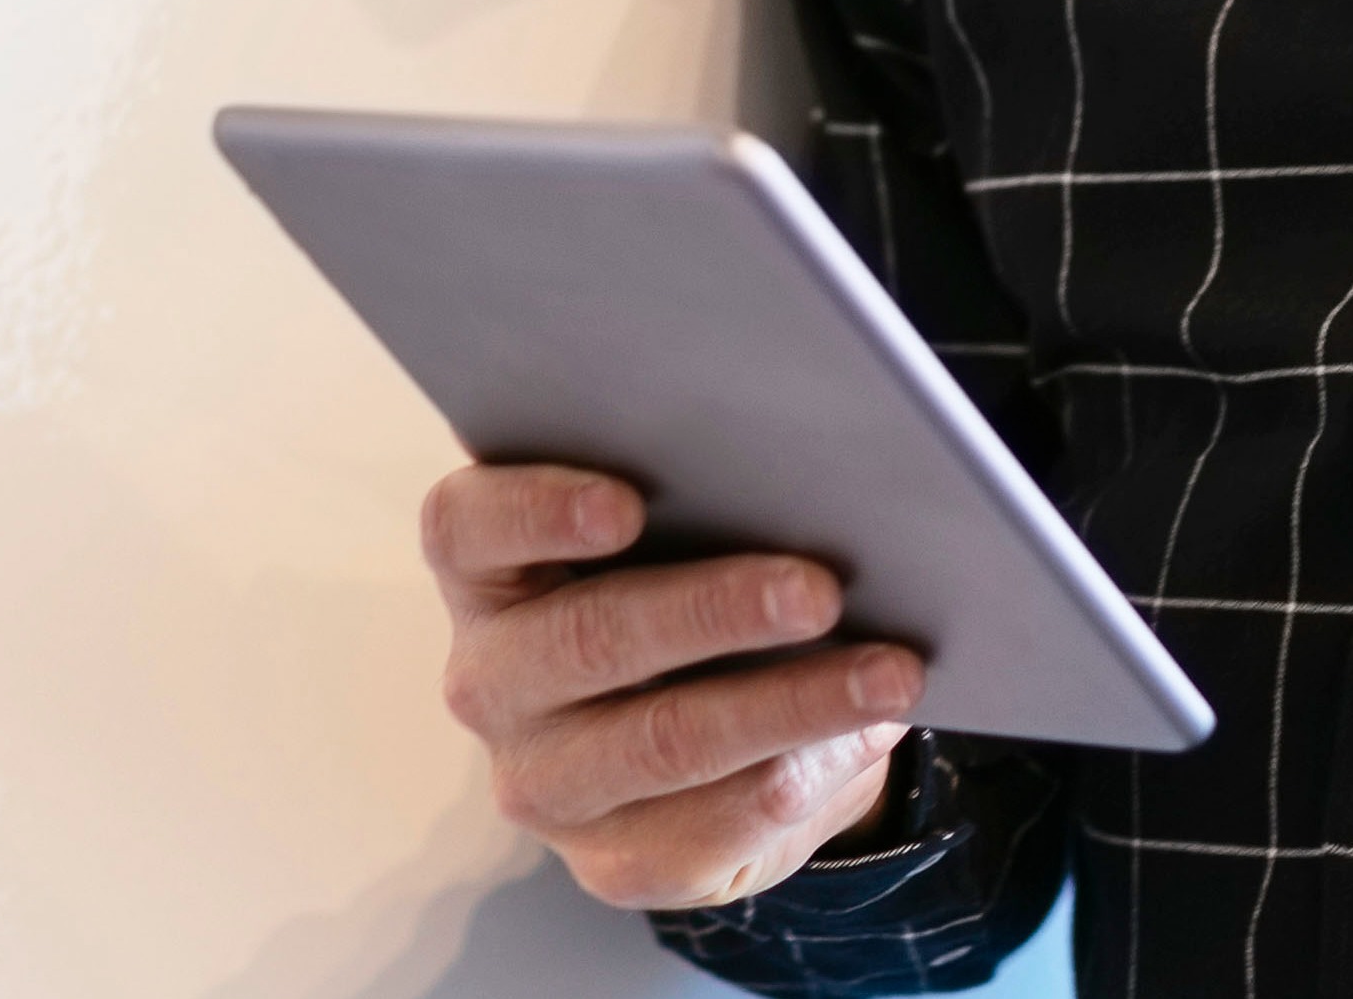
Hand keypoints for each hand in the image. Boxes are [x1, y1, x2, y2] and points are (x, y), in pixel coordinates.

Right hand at [423, 461, 922, 909]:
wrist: (705, 731)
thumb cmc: (683, 591)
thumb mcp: (674, 536)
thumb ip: (700, 499)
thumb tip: (811, 489)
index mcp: (485, 572)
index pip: (467, 528)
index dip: (538, 511)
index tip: (625, 504)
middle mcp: (491, 679)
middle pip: (587, 637)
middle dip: (715, 610)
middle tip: (818, 590)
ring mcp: (541, 783)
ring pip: (663, 740)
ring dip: (788, 705)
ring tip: (885, 675)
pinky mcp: (608, 864)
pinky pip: (705, 829)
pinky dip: (796, 778)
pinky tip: (861, 740)